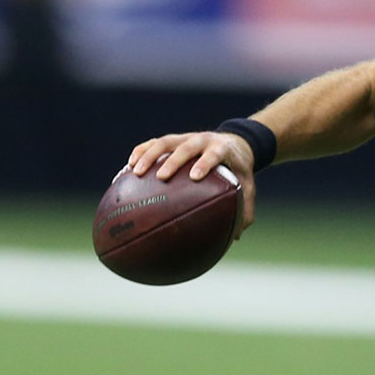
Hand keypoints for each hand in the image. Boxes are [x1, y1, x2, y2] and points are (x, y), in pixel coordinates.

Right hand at [128, 131, 256, 238]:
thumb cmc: (239, 170)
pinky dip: (141, 152)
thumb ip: (245, 208)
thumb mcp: (246, 185)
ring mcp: (186, 137)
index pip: (214, 154)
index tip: (195, 177)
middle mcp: (203, 140)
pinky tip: (127, 168)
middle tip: (161, 177)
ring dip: (149, 155)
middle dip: (173, 160)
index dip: (205, 163)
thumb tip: (236, 237)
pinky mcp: (174, 139)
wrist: (236, 143)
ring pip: (166, 141)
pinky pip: (154, 143)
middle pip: (186, 146)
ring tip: (135, 172)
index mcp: (223, 149)